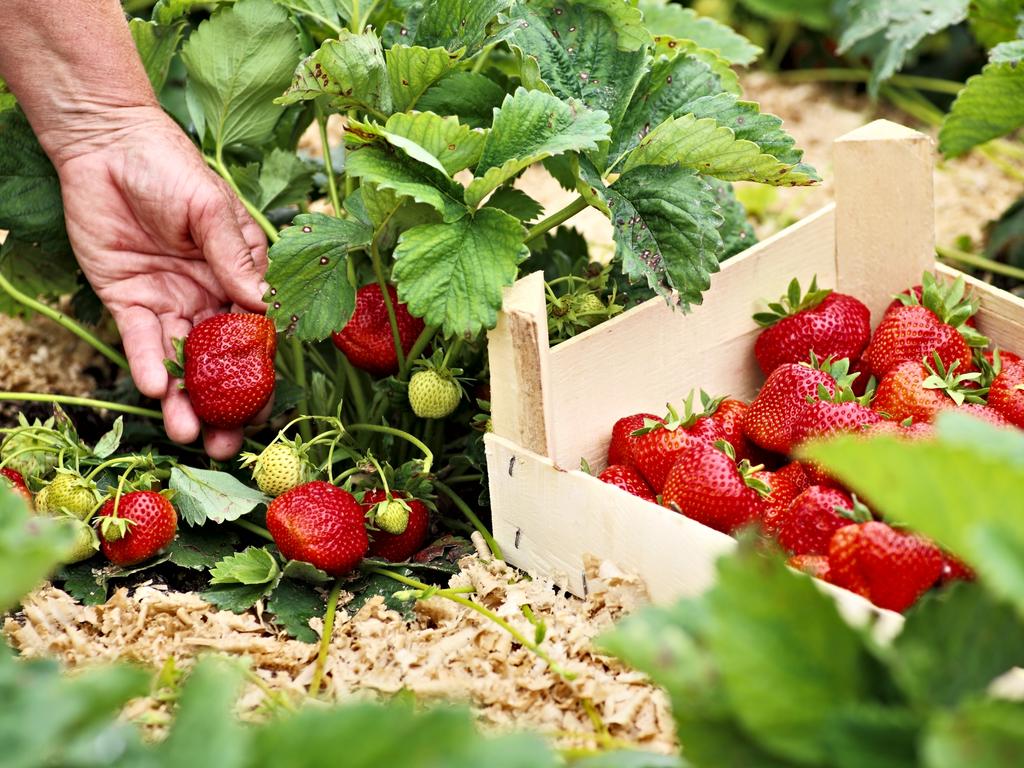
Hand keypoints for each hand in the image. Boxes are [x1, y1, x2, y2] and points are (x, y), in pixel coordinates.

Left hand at [55, 106, 270, 458]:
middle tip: (227, 446)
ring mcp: (170, 303)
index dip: (262, 375)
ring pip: (183, 363)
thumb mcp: (210, 208)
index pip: (258, 335)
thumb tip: (262, 306)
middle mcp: (210, 297)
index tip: (265, 411)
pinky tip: (156, 389)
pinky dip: (150, 366)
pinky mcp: (129, 303)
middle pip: (221, 362)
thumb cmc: (169, 166)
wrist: (104, 145)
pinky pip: (142, 342)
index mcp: (241, 277)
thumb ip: (234, 257)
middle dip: (225, 406)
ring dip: (185, 400)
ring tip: (188, 435)